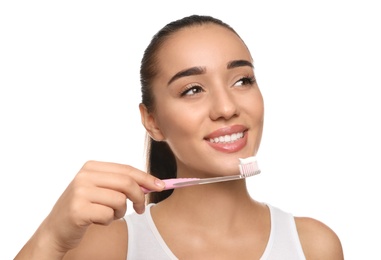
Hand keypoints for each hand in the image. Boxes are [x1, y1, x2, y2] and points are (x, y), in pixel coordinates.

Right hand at [16, 161, 164, 257]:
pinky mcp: (78, 209)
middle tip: (141, 208)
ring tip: (109, 215)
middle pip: (126, 182)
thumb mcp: (100, 189)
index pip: (127, 169)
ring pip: (120, 200)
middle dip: (140, 196)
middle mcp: (84, 176)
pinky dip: (108, 221)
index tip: (161, 185)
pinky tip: (96, 220)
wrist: (55, 229)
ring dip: (120, 212)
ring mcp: (79, 192)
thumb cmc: (84, 208)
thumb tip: (152, 183)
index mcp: (92, 167)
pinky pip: (108, 215)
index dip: (146, 178)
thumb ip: (121, 183)